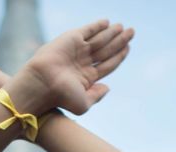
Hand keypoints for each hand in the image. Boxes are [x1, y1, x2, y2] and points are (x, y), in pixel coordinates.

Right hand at [18, 20, 133, 114]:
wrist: (44, 83)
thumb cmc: (61, 97)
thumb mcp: (83, 104)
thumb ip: (96, 96)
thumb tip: (107, 87)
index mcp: (86, 77)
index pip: (107, 64)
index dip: (119, 56)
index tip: (128, 48)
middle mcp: (82, 62)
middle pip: (106, 50)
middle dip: (119, 41)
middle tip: (131, 32)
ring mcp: (77, 50)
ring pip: (99, 40)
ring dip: (112, 33)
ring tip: (124, 27)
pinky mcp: (71, 39)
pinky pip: (87, 30)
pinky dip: (97, 26)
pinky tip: (107, 23)